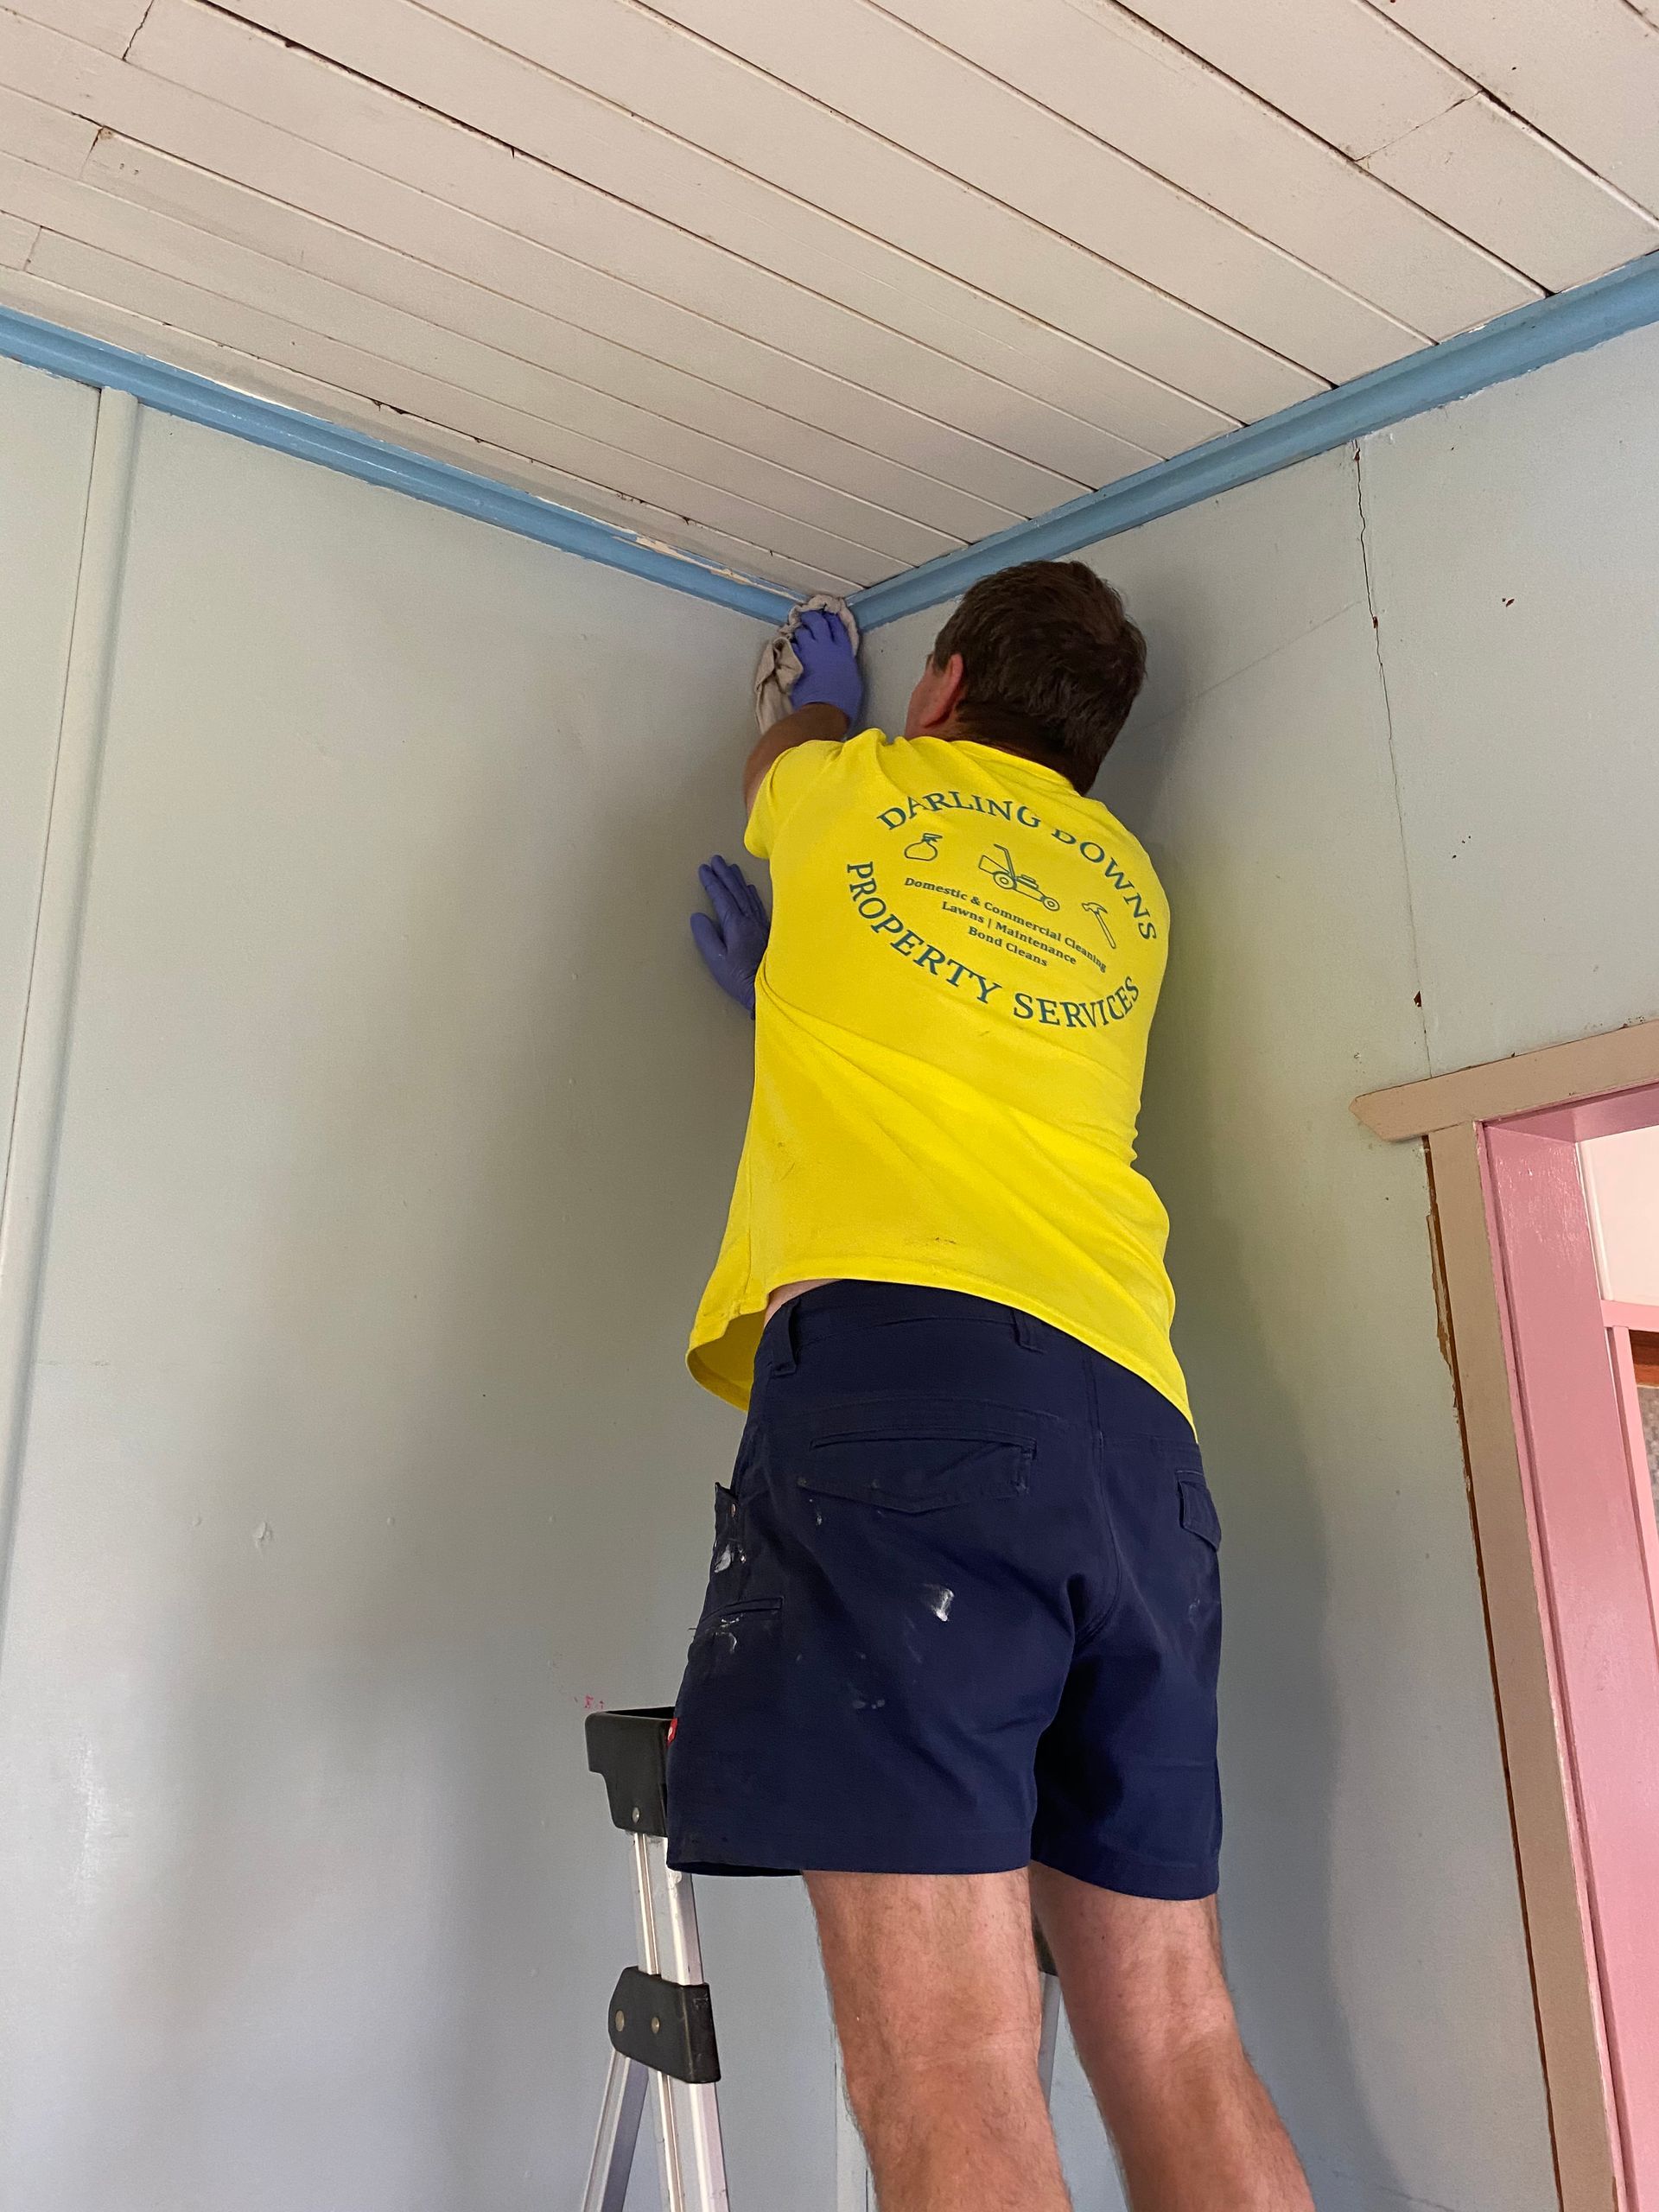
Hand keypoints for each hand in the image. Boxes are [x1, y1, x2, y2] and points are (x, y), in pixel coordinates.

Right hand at [690, 855, 769, 1015]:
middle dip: (725, 874)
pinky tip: (751, 888)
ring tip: (731, 868)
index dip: (712, 882)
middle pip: (736, 891)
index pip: (721, 897)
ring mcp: (760, 924)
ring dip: (738, 880)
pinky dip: (752, 893)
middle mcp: (750, 920)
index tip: (704, 868)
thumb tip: (698, 917)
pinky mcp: (768, 931)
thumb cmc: (741, 978)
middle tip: (716, 859)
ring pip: (748, 895)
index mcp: (735, 925)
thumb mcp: (717, 960)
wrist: (771, 990)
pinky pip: (758, 904)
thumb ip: (706, 937)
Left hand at [788, 606, 862, 726]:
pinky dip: (792, 645)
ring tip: (800, 633)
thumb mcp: (852, 677)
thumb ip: (845, 663)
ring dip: (801, 631)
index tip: (828, 616)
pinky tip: (792, 646)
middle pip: (818, 622)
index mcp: (843, 651)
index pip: (837, 627)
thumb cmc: (844, 701)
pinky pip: (792, 647)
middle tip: (808, 616)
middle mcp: (826, 646)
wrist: (825, 710)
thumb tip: (840, 660)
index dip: (832, 619)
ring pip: (802, 632)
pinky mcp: (796, 662)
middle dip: (812, 617)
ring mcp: (809, 653)